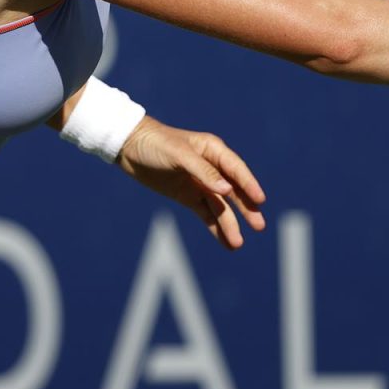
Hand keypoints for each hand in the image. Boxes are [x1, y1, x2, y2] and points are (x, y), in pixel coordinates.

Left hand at [117, 117, 265, 249]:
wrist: (129, 147)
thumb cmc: (156, 143)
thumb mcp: (179, 155)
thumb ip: (204, 172)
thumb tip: (227, 190)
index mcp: (213, 150)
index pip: (236, 170)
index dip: (249, 185)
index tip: (260, 201)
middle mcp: (211, 168)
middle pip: (233, 191)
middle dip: (246, 209)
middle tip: (259, 226)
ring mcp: (200, 183)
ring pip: (221, 207)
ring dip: (230, 224)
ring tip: (238, 244)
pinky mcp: (188, 196)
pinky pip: (206, 214)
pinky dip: (216, 228)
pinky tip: (226, 243)